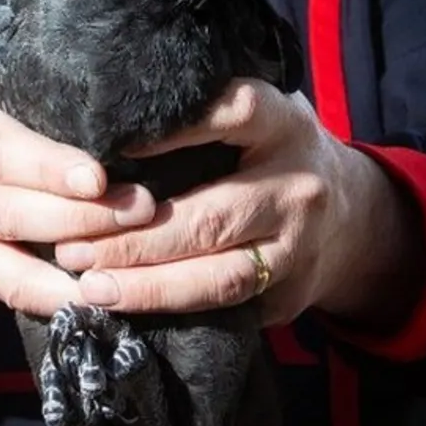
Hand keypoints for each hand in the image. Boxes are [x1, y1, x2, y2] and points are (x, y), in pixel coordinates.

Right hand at [0, 72, 156, 315]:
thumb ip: (24, 65)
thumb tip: (76, 16)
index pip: (6, 154)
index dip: (51, 168)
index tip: (98, 175)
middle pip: (20, 215)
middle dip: (85, 218)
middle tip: (146, 209)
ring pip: (18, 269)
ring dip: (77, 272)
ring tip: (135, 264)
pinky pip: (17, 298)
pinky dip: (60, 306)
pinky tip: (110, 302)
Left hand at [50, 78, 418, 327]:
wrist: (352, 218)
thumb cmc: (272, 155)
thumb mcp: (259, 117)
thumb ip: (209, 114)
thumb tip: (111, 119)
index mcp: (285, 126)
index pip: (233, 114)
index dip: (175, 129)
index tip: (115, 146)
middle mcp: (296, 186)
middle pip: (212, 218)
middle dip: (135, 239)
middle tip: (72, 248)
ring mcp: (297, 247)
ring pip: (219, 277)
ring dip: (149, 287)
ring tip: (90, 288)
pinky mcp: (287, 295)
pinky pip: (225, 309)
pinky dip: (171, 312)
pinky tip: (125, 310)